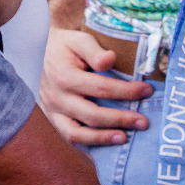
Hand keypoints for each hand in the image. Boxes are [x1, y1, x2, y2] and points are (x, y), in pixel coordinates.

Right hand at [40, 28, 152, 145]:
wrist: (36, 52)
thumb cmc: (63, 46)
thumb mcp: (78, 40)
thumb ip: (94, 51)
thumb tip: (111, 59)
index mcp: (64, 76)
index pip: (101, 88)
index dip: (127, 92)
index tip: (147, 91)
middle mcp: (56, 97)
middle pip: (93, 115)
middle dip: (121, 119)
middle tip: (144, 122)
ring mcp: (52, 111)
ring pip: (78, 134)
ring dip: (103, 138)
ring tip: (125, 138)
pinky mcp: (52, 119)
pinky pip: (69, 137)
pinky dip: (88, 144)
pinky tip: (106, 144)